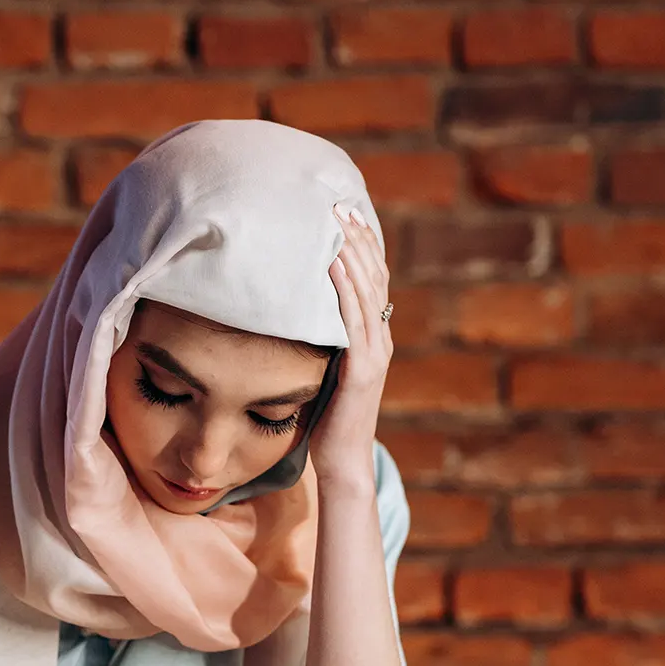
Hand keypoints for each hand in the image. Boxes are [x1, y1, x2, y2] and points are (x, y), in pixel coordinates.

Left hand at [314, 205, 392, 495]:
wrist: (341, 461)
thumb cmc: (325, 418)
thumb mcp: (321, 368)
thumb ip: (315, 340)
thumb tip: (284, 311)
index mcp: (373, 337)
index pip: (372, 280)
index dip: (361, 245)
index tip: (342, 213)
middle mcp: (379, 339)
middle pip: (373, 276)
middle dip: (355, 238)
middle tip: (336, 203)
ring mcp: (374, 353)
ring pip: (367, 292)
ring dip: (351, 253)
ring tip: (333, 223)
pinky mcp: (362, 369)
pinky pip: (354, 320)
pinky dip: (344, 289)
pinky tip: (331, 264)